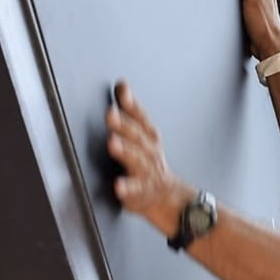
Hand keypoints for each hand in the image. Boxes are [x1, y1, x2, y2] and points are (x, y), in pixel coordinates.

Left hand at [105, 81, 193, 228]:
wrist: (169, 195)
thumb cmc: (150, 160)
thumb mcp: (143, 133)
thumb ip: (130, 110)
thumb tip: (121, 83)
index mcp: (148, 135)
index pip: (141, 116)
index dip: (131, 103)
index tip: (122, 89)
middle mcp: (149, 151)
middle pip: (137, 135)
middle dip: (124, 125)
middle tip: (111, 114)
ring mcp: (146, 171)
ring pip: (137, 159)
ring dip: (125, 151)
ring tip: (113, 144)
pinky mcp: (141, 192)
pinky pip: (135, 190)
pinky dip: (127, 188)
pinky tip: (118, 186)